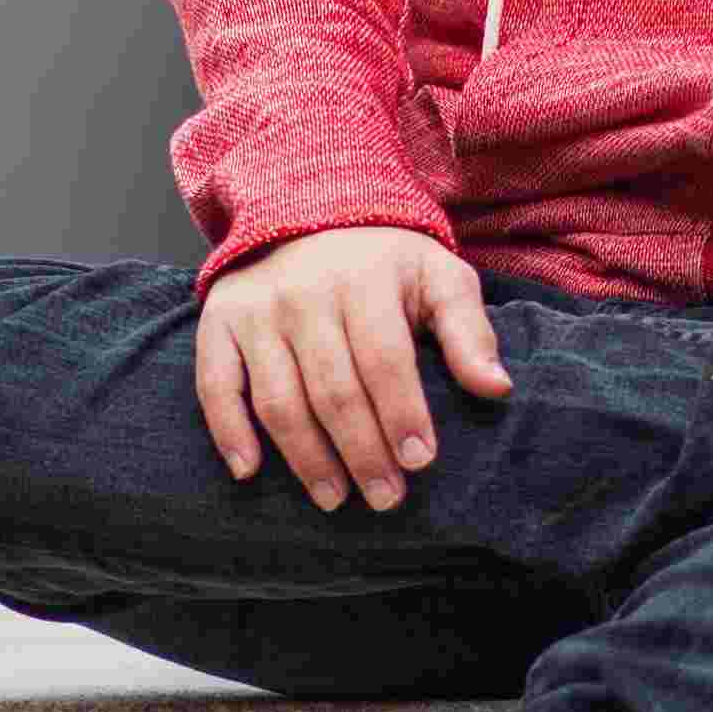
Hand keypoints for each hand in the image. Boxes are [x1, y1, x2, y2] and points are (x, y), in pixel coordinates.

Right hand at [194, 223, 514, 512]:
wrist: (308, 212)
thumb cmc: (386, 263)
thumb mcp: (439, 278)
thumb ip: (469, 332)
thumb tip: (496, 389)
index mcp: (364, 279)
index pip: (384, 358)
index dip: (402, 414)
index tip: (420, 462)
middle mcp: (303, 292)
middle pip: (333, 389)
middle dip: (362, 452)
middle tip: (385, 499)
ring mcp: (256, 309)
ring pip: (278, 398)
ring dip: (306, 457)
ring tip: (334, 498)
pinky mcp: (219, 322)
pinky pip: (216, 384)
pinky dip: (228, 431)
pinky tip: (250, 472)